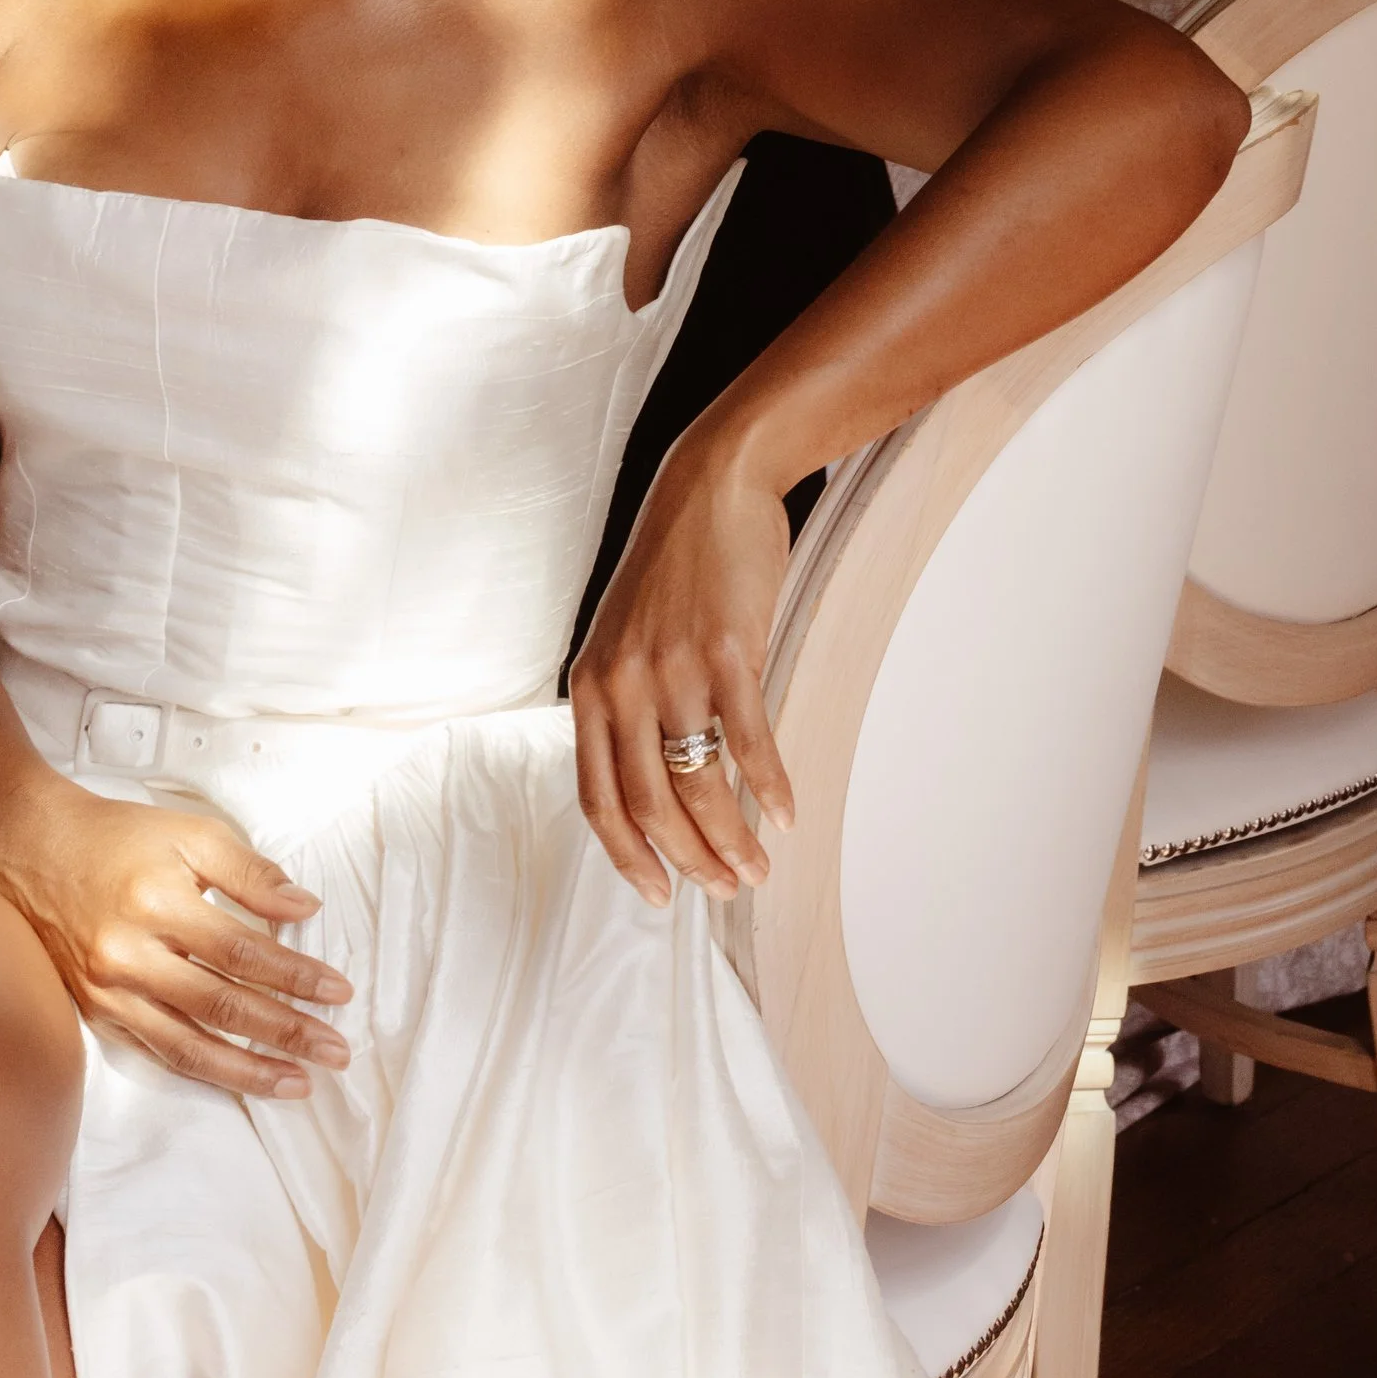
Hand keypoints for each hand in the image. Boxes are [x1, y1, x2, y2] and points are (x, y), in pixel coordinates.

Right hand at [0, 770, 352, 1098]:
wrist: (33, 848)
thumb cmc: (117, 838)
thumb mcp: (191, 835)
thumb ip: (251, 874)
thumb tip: (304, 910)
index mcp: (157, 903)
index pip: (242, 952)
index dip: (295, 976)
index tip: (337, 992)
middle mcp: (130, 955)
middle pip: (222, 1006)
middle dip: (286, 1032)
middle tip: (334, 1051)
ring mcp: (109, 991)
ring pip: (189, 1045)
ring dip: (249, 1070)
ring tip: (298, 1083)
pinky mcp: (96, 1012)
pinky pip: (157, 1051)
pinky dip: (203, 1069)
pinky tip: (238, 1077)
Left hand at [571, 430, 794, 906]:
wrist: (710, 485)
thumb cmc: (675, 565)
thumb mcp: (625, 636)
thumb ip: (627, 703)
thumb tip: (655, 781)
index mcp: (591, 687)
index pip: (598, 798)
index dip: (628, 855)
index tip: (658, 892)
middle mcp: (623, 685)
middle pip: (650, 804)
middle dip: (689, 860)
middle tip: (724, 890)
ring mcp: (674, 669)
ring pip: (699, 785)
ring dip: (731, 839)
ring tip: (757, 867)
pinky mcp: (727, 652)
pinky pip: (748, 743)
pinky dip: (770, 787)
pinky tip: (785, 814)